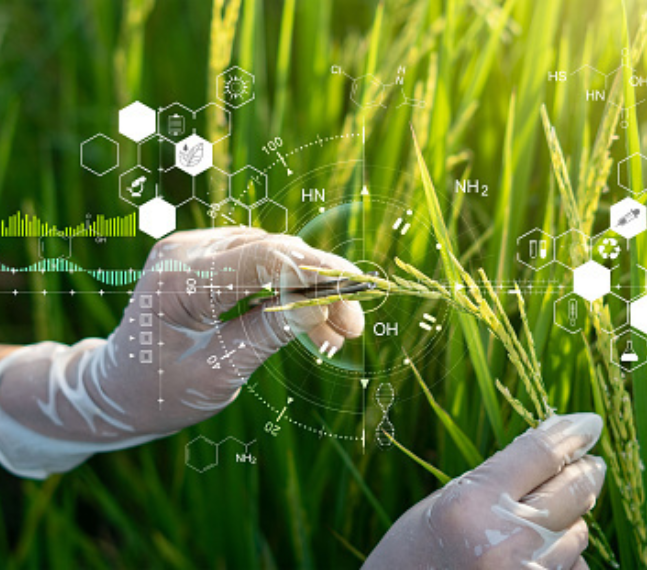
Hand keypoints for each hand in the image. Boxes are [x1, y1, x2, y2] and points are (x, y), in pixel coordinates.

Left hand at [0, 228, 364, 476]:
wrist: (119, 389)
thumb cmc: (158, 392)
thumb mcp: (215, 373)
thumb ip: (265, 334)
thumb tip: (319, 306)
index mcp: (179, 279)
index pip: (263, 259)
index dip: (317, 274)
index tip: (355, 299)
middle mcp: (187, 251)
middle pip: (274, 252)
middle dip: (321, 287)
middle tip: (354, 328)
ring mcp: (197, 250)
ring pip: (274, 256)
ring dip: (310, 291)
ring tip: (337, 335)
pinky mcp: (209, 259)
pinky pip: (262, 265)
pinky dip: (290, 292)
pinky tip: (312, 324)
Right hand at [364, 413, 605, 569]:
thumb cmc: (418, 548)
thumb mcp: (450, 500)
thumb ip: (502, 477)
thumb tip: (563, 451)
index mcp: (472, 502)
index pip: (541, 454)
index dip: (571, 433)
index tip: (589, 423)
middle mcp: (506, 541)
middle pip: (574, 491)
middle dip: (586, 472)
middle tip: (591, 464)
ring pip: (579, 533)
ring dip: (568, 522)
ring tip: (532, 527)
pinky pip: (574, 567)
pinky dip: (563, 557)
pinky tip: (531, 559)